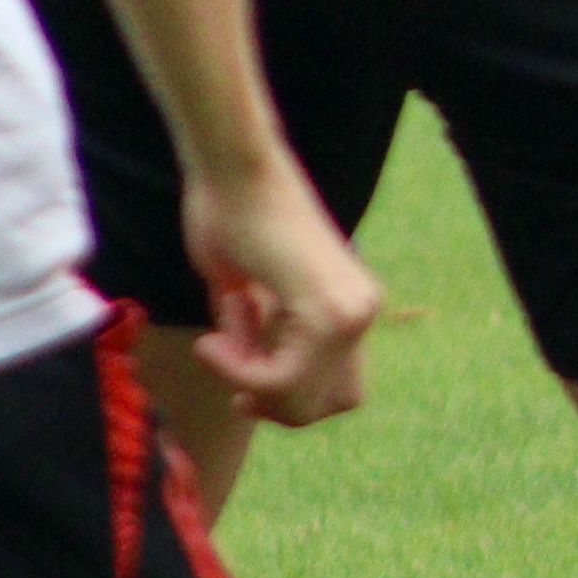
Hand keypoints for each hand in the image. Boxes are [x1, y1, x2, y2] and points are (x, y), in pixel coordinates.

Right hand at [182, 149, 378, 428]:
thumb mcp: (243, 295)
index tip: (240, 379)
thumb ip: (258, 338)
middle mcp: (362, 311)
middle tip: (228, 365)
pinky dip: (240, 372)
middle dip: (270, 401)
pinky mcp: (329, 310)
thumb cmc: (230, 219)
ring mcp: (352, 312)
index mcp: (350, 306)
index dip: (287, 400)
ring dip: (248, 382)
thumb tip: (252, 386)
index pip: (338, 392)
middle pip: (326, 405)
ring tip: (222, 331)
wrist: (235, 172)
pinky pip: (283, 378)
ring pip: (302, 399)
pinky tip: (216, 336)